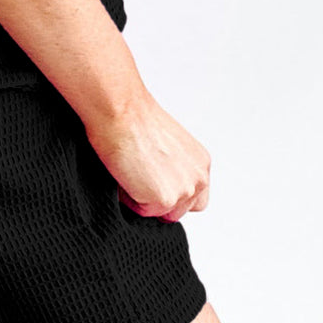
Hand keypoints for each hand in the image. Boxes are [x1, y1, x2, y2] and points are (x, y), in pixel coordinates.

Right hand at [83, 90, 210, 222]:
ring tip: (131, 170)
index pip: (194, 197)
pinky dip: (128, 198)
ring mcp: (183, 191)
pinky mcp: (163, 200)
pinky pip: (140, 212)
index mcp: (201, 163)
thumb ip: (174, 168)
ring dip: (143, 199)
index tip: (153, 179)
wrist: (121, 110)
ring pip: (159, 213)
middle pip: (178, 210)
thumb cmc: (134, 118)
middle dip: (157, 198)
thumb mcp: (167, 144)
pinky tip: (125, 173)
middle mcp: (199, 179)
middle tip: (139, 173)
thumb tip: (158, 181)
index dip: (169, 190)